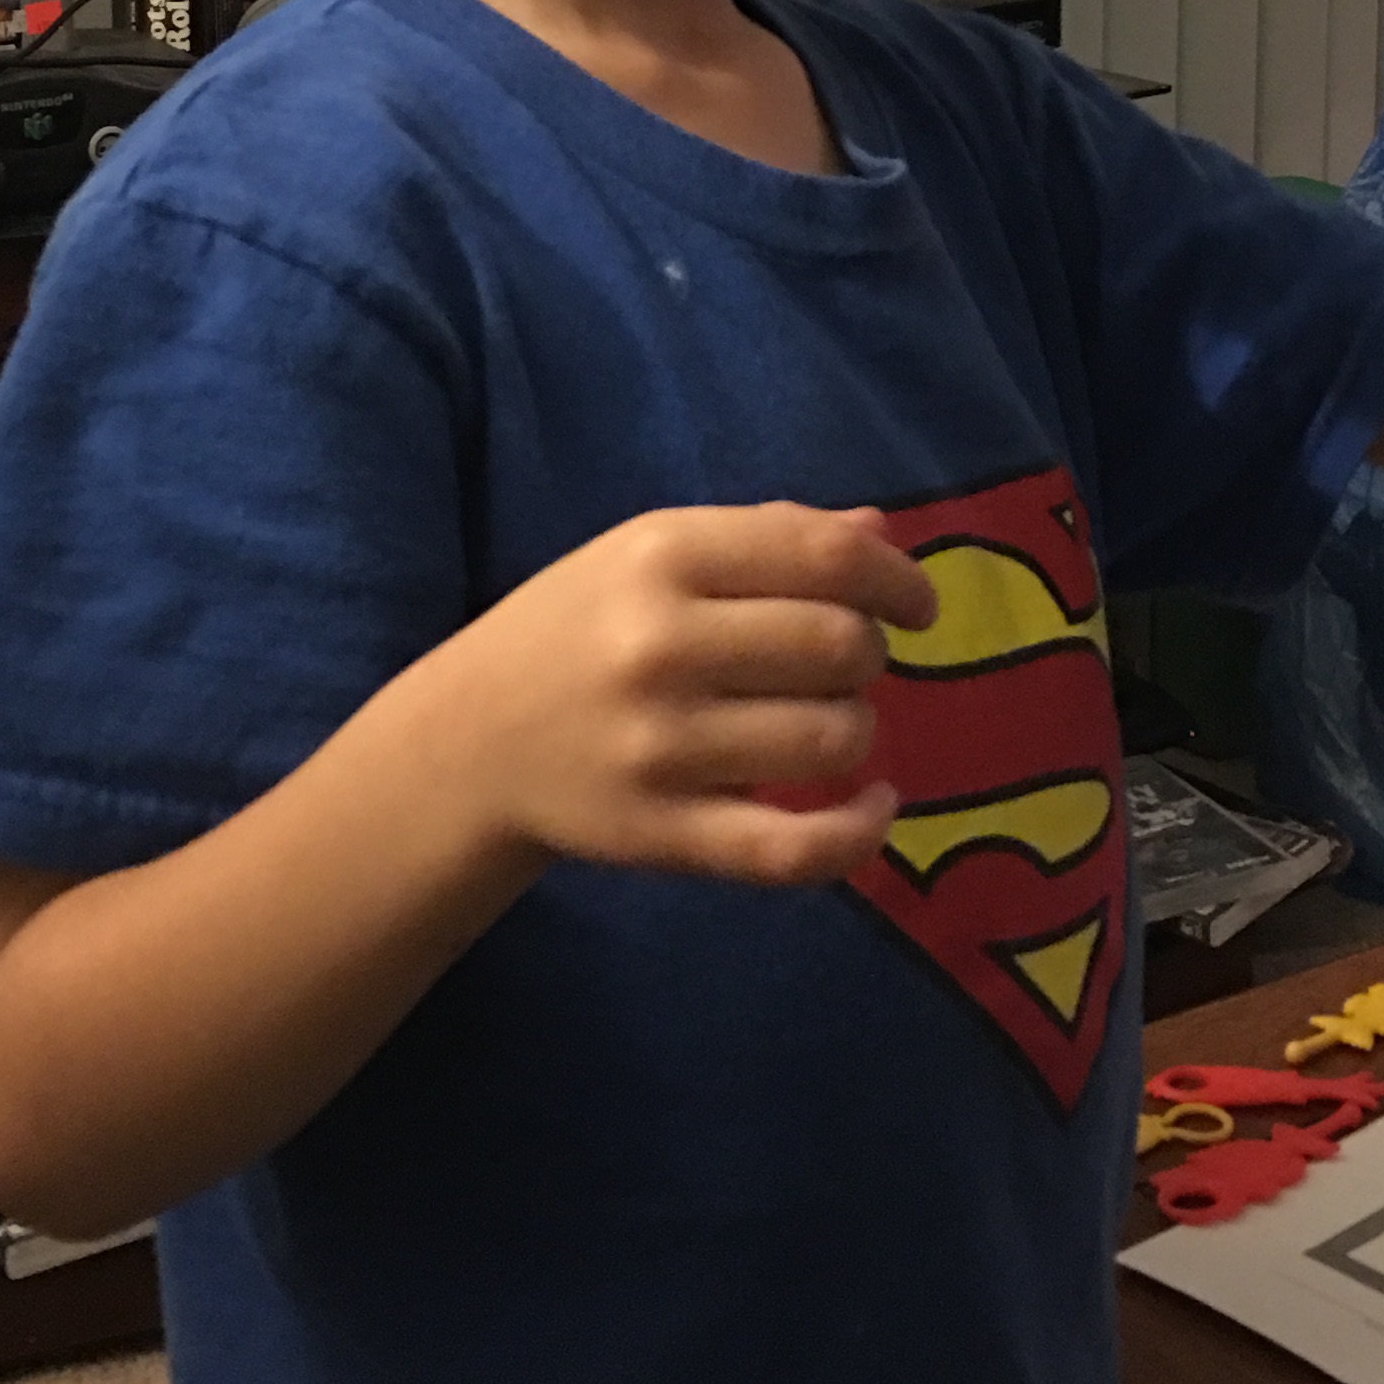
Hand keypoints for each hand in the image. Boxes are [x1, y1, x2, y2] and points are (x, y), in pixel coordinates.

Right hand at [447, 501, 935, 888]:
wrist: (468, 743)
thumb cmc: (577, 630)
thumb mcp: (649, 553)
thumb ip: (766, 536)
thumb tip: (881, 534)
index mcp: (662, 556)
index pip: (824, 558)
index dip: (897, 582)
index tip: (916, 607)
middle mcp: (661, 645)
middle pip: (840, 646)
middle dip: (866, 657)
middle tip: (839, 668)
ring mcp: (662, 749)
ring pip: (832, 739)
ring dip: (855, 732)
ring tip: (824, 725)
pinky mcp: (664, 836)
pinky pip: (795, 848)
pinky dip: (860, 832)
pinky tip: (875, 805)